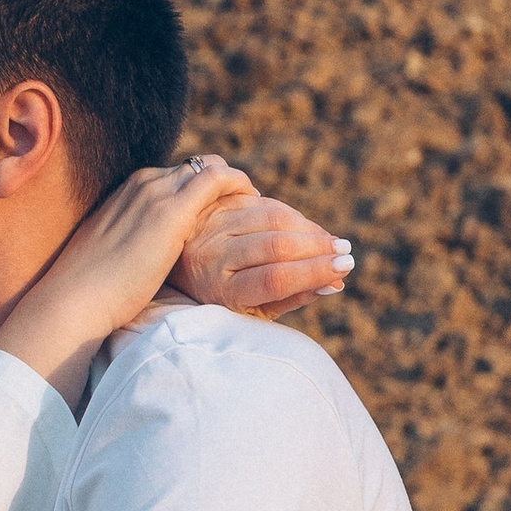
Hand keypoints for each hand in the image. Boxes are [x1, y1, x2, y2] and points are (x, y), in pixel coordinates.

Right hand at [0, 154, 265, 400]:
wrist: (75, 299)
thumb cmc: (90, 290)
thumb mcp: (111, 254)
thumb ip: (131, 244)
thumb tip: (144, 259)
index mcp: (125, 191)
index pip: (175, 177)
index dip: (202, 190)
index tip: (222, 209)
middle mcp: (141, 183)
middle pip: (195, 168)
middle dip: (222, 183)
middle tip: (247, 207)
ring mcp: (155, 193)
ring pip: (209, 168)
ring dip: (235, 184)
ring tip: (256, 207)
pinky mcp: (170, 212)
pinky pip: (218, 181)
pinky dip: (239, 187)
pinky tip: (255, 206)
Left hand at [174, 181, 353, 319]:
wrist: (164, 268)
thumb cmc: (217, 297)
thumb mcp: (249, 310)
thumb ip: (289, 297)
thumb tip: (334, 283)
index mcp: (219, 290)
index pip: (275, 278)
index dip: (314, 271)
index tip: (344, 269)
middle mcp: (210, 255)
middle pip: (275, 244)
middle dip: (317, 247)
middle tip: (345, 251)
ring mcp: (208, 224)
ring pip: (269, 216)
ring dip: (307, 227)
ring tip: (330, 240)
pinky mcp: (210, 202)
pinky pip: (258, 200)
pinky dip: (286, 212)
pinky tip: (303, 226)